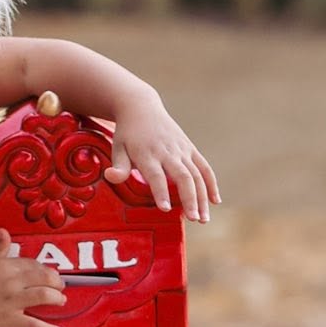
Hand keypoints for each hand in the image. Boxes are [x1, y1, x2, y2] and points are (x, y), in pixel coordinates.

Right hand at [0, 227, 66, 326]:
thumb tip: (4, 232)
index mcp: (5, 265)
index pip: (32, 264)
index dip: (43, 269)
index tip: (46, 273)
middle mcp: (12, 281)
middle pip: (44, 278)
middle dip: (56, 281)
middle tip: (60, 286)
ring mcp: (12, 301)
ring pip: (45, 297)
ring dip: (57, 298)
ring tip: (61, 300)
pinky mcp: (9, 321)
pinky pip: (34, 325)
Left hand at [104, 90, 220, 220]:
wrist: (141, 108)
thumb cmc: (127, 134)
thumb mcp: (117, 148)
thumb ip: (119, 166)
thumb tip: (110, 177)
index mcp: (148, 154)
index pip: (156, 176)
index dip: (161, 192)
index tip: (166, 209)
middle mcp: (168, 152)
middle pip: (183, 176)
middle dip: (190, 198)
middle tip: (193, 218)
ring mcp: (182, 150)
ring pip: (197, 174)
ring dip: (202, 197)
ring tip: (203, 218)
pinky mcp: (190, 149)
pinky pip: (204, 167)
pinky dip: (212, 183)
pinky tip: (215, 201)